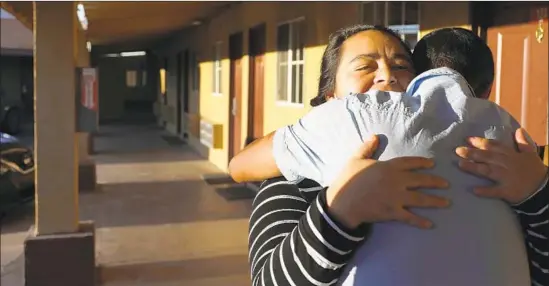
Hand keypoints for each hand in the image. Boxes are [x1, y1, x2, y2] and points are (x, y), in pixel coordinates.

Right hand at [326, 135, 449, 229]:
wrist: (343, 202)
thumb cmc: (348, 179)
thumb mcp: (356, 159)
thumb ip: (367, 148)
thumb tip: (374, 136)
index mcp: (388, 167)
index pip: (410, 162)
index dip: (422, 162)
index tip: (432, 164)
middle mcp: (396, 180)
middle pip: (420, 180)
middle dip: (435, 182)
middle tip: (446, 184)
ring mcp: (396, 197)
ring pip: (420, 198)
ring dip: (435, 201)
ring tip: (446, 202)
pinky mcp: (393, 212)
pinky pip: (410, 217)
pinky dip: (420, 221)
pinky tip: (430, 224)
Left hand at [455, 128, 547, 204]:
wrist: (543, 189)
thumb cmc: (534, 171)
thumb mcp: (531, 154)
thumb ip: (523, 142)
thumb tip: (518, 130)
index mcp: (511, 155)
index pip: (494, 146)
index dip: (480, 142)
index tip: (467, 139)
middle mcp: (507, 164)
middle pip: (487, 157)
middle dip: (472, 153)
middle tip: (457, 150)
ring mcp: (506, 178)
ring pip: (488, 171)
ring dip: (474, 167)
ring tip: (460, 164)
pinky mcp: (507, 191)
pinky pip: (495, 191)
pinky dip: (485, 191)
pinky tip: (474, 190)